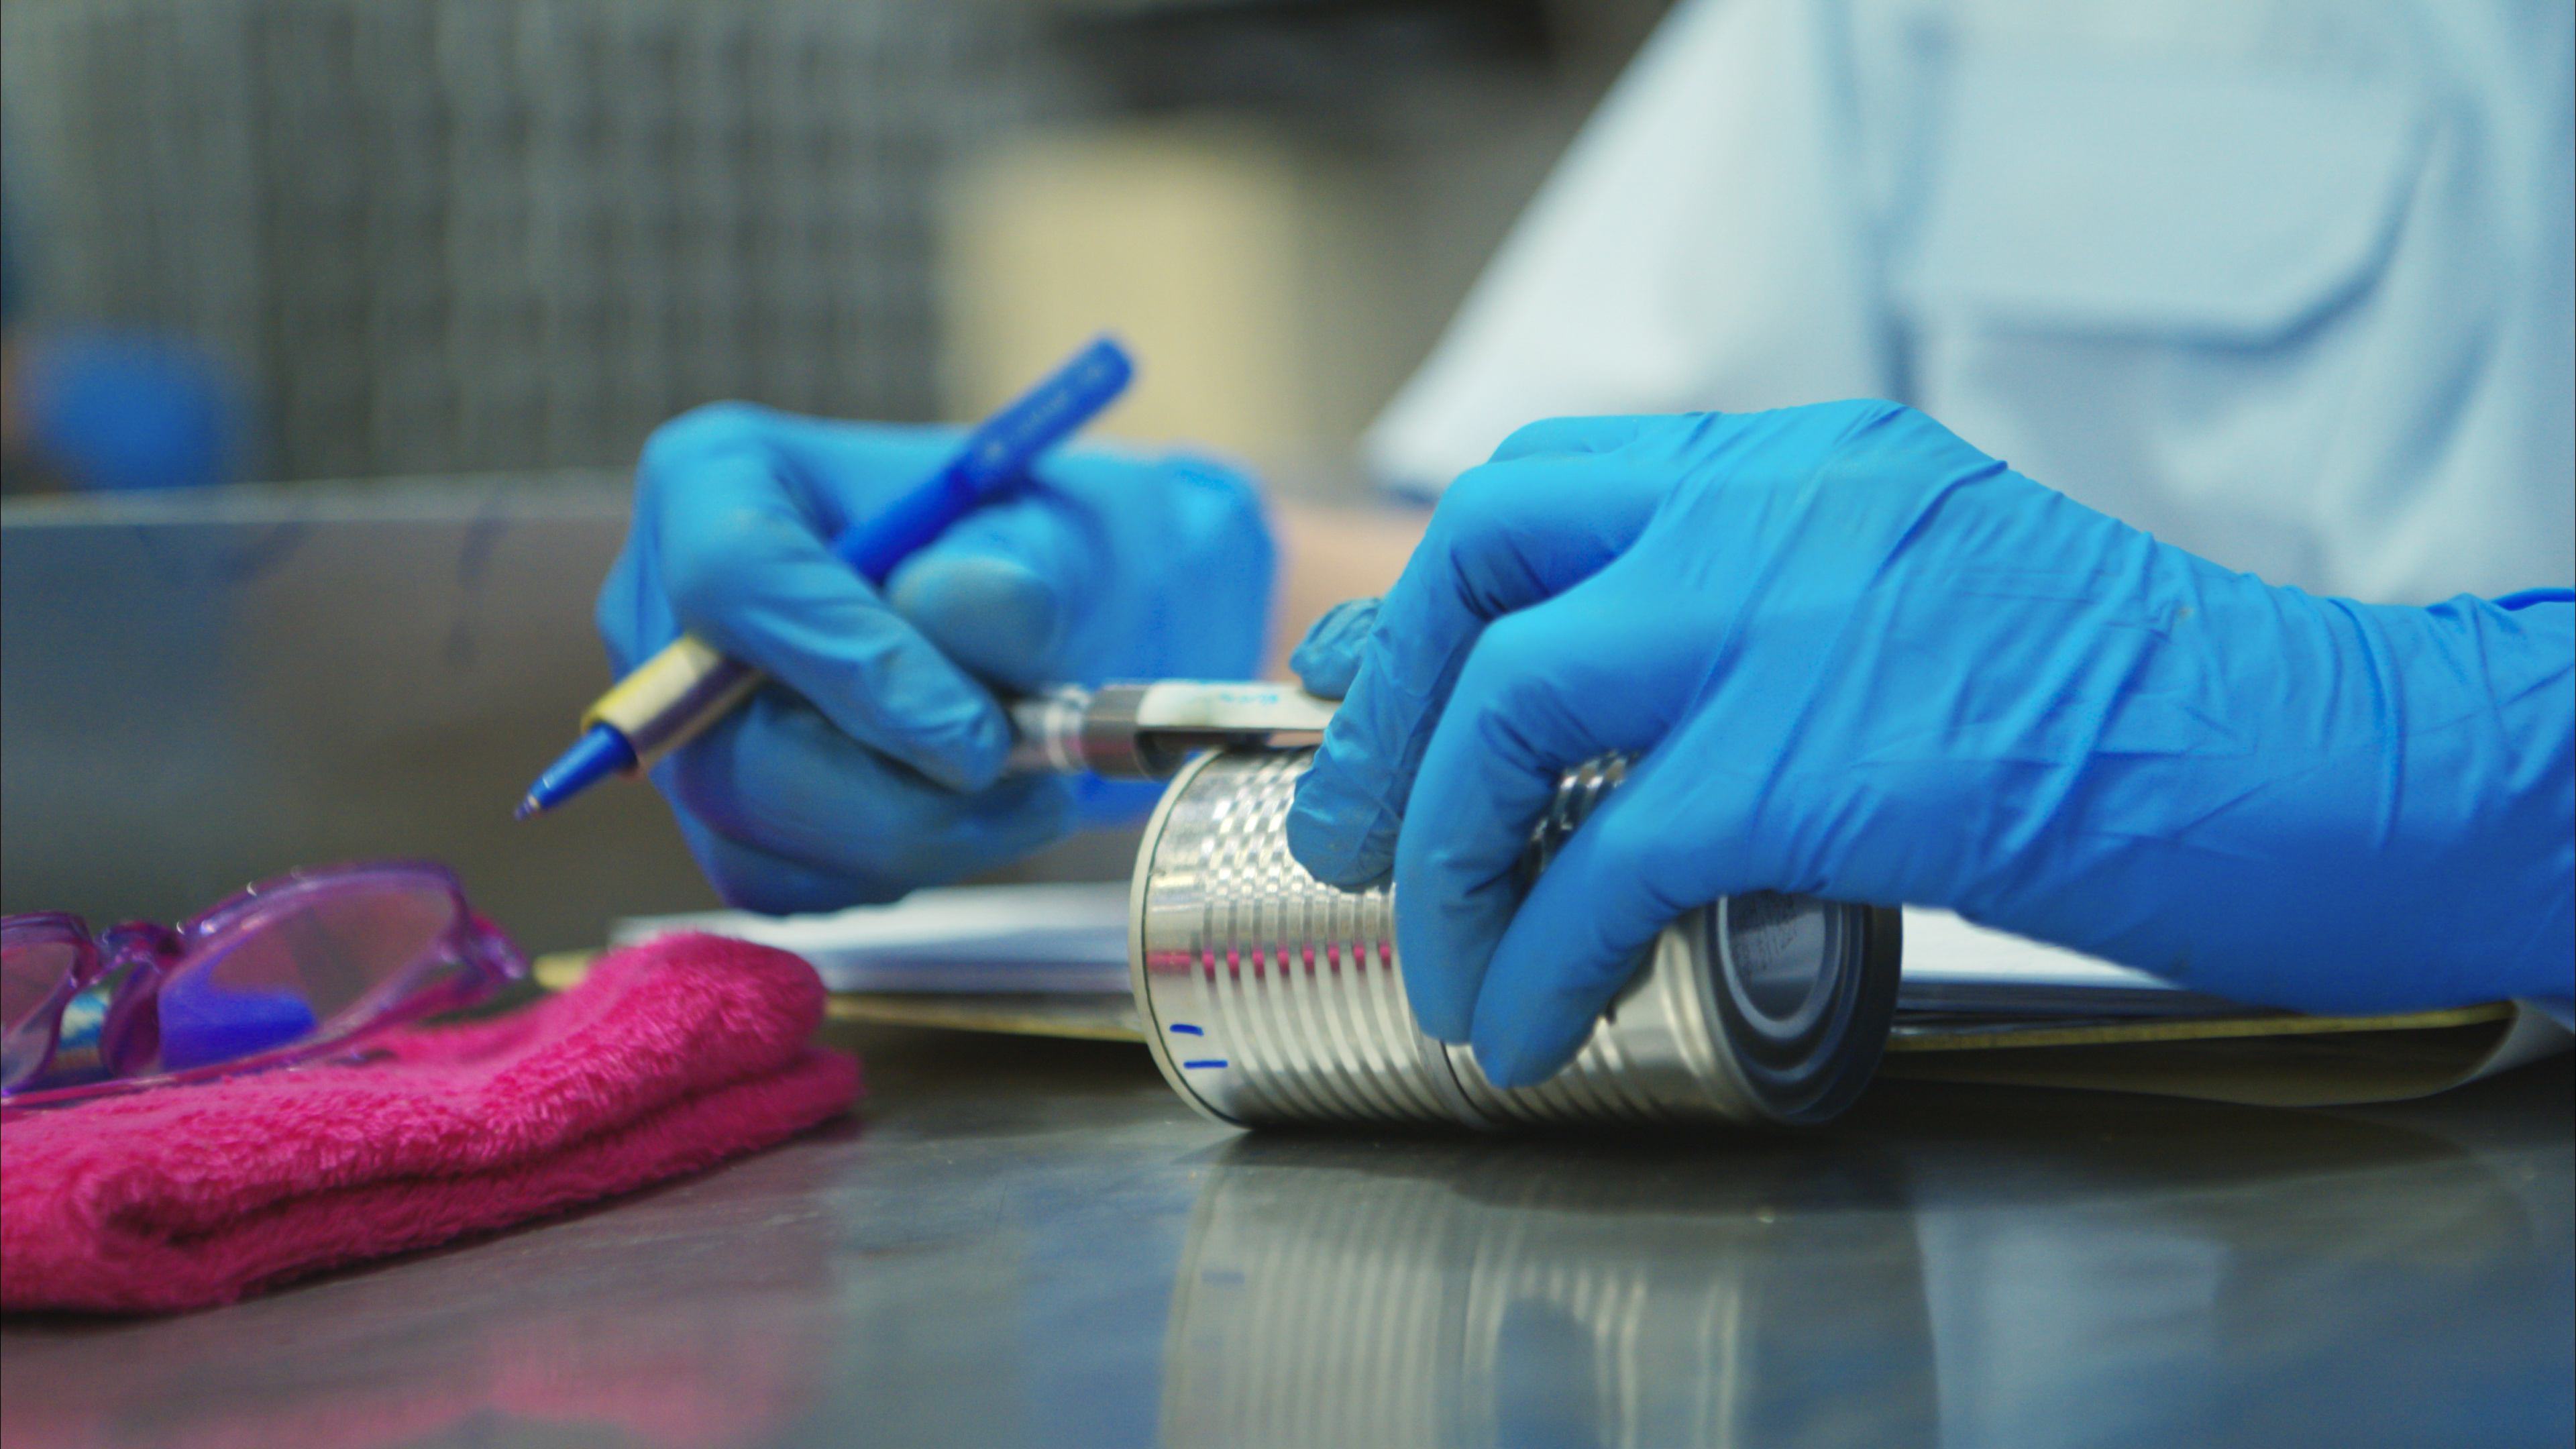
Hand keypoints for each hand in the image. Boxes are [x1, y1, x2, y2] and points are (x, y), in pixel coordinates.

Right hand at [599, 402, 1271, 912]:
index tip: (975, 739)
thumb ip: (1008, 572)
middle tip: (1036, 787)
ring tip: (1032, 790)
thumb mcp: (1054, 534)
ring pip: (753, 834)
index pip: (734, 576)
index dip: (850, 668)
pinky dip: (891, 868)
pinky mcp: (715, 811)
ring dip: (913, 839)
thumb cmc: (1033, 551)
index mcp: (717, 478)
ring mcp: (676, 722)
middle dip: (896, 797)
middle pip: (729, 745)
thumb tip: (946, 609)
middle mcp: (664, 606)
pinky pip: (780, 880)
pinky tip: (967, 815)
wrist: (1050, 615)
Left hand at [1287, 403, 2572, 1084]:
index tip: (1358, 685)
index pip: (1549, 486)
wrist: (2309, 757)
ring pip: (1511, 700)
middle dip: (1389, 698)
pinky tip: (1527, 1021)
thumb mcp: (1919, 604)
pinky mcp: (1815, 759)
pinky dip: (1536, 953)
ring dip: (1442, 843)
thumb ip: (1754, 625)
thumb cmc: (2128, 706)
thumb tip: (1589, 707)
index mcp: (1801, 461)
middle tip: (1350, 825)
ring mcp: (1790, 620)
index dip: (1430, 600)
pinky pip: (1603, 862)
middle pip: (1488, 549)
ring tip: (1434, 950)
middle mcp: (1776, 507)